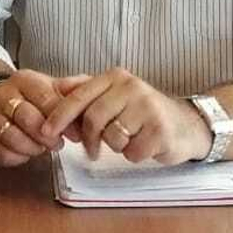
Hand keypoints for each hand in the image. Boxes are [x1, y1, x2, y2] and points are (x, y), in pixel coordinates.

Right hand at [0, 69, 87, 167]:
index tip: (76, 134)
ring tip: (42, 148)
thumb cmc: (32, 97)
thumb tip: (95, 87)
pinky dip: (18, 157)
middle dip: (47, 136)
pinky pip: (2, 153)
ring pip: (12, 136)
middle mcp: (3, 95)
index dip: (63, 119)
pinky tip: (26, 152)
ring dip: (32, 148)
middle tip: (58, 144)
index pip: (45, 98)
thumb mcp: (51, 87)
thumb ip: (73, 89)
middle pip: (27, 118)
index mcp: (24, 80)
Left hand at [41, 68, 211, 164]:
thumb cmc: (142, 113)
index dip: (59, 116)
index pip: (79, 96)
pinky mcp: (161, 130)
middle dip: (89, 139)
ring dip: (115, 147)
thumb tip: (54, 88)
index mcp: (116, 77)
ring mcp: (148, 108)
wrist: (187, 125)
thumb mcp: (114, 95)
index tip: (45, 132)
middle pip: (94, 118)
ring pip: (112, 137)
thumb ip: (85, 90)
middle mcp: (132, 87)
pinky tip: (144, 146)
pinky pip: (131, 152)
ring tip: (127, 141)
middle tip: (91, 151)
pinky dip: (133, 155)